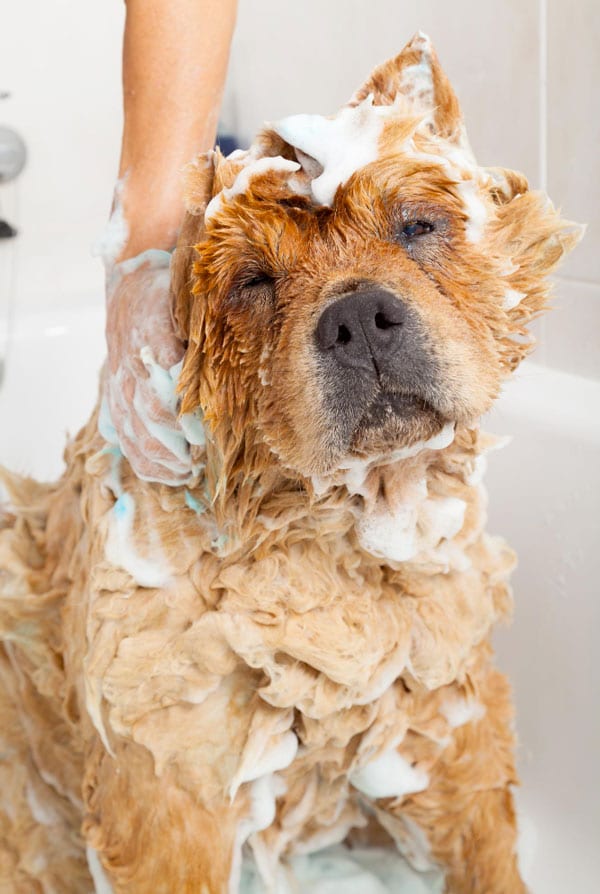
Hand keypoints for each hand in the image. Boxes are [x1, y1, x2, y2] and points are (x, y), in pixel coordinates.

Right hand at [103, 250, 201, 484]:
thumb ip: (201, 329)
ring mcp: (120, 389)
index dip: (185, 415)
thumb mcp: (188, 303)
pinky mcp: (116, 404)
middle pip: (153, 415)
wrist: (131, 293)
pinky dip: (150, 466)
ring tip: (191, 470)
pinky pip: (128, 443)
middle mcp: (130, 367)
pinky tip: (174, 475)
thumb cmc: (172, 299)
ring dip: (167, 459)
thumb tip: (213, 357)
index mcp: (151, 336)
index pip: (164, 384)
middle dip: (181, 442)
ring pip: (138, 436)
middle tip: (205, 455)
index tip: (206, 432)